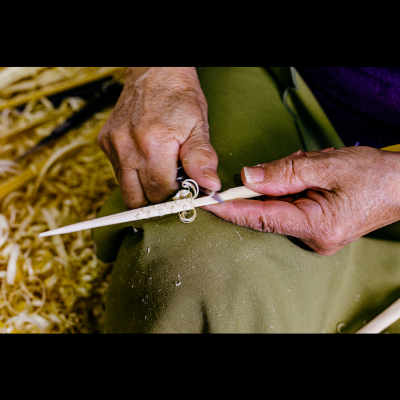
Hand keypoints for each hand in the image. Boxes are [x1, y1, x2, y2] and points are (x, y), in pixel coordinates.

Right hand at [98, 67, 219, 207]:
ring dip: (144, 188)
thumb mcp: (198, 125)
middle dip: (158, 196)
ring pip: (125, 190)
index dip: (175, 195)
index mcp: (153, 144)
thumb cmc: (178, 96)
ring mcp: (113, 145)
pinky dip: (133, 174)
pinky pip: (118, 173)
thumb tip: (210, 184)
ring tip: (160, 170)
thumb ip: (201, 158)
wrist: (154, 71)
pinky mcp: (105, 143)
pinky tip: (146, 159)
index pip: (160, 192)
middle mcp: (127, 147)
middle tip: (172, 182)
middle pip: (138, 199)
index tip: (184, 187)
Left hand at [203, 146, 399, 254]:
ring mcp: (314, 237)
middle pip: (268, 211)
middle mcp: (313, 238)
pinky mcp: (315, 230)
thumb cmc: (373, 176)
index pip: (260, 218)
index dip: (232, 209)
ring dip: (286, 183)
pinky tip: (311, 178)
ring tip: (314, 170)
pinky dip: (292, 189)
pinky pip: (289, 208)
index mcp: (316, 226)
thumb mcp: (327, 166)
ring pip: (279, 207)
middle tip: (293, 165)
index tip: (209, 203)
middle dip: (270, 184)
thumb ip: (284, 172)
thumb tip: (248, 177)